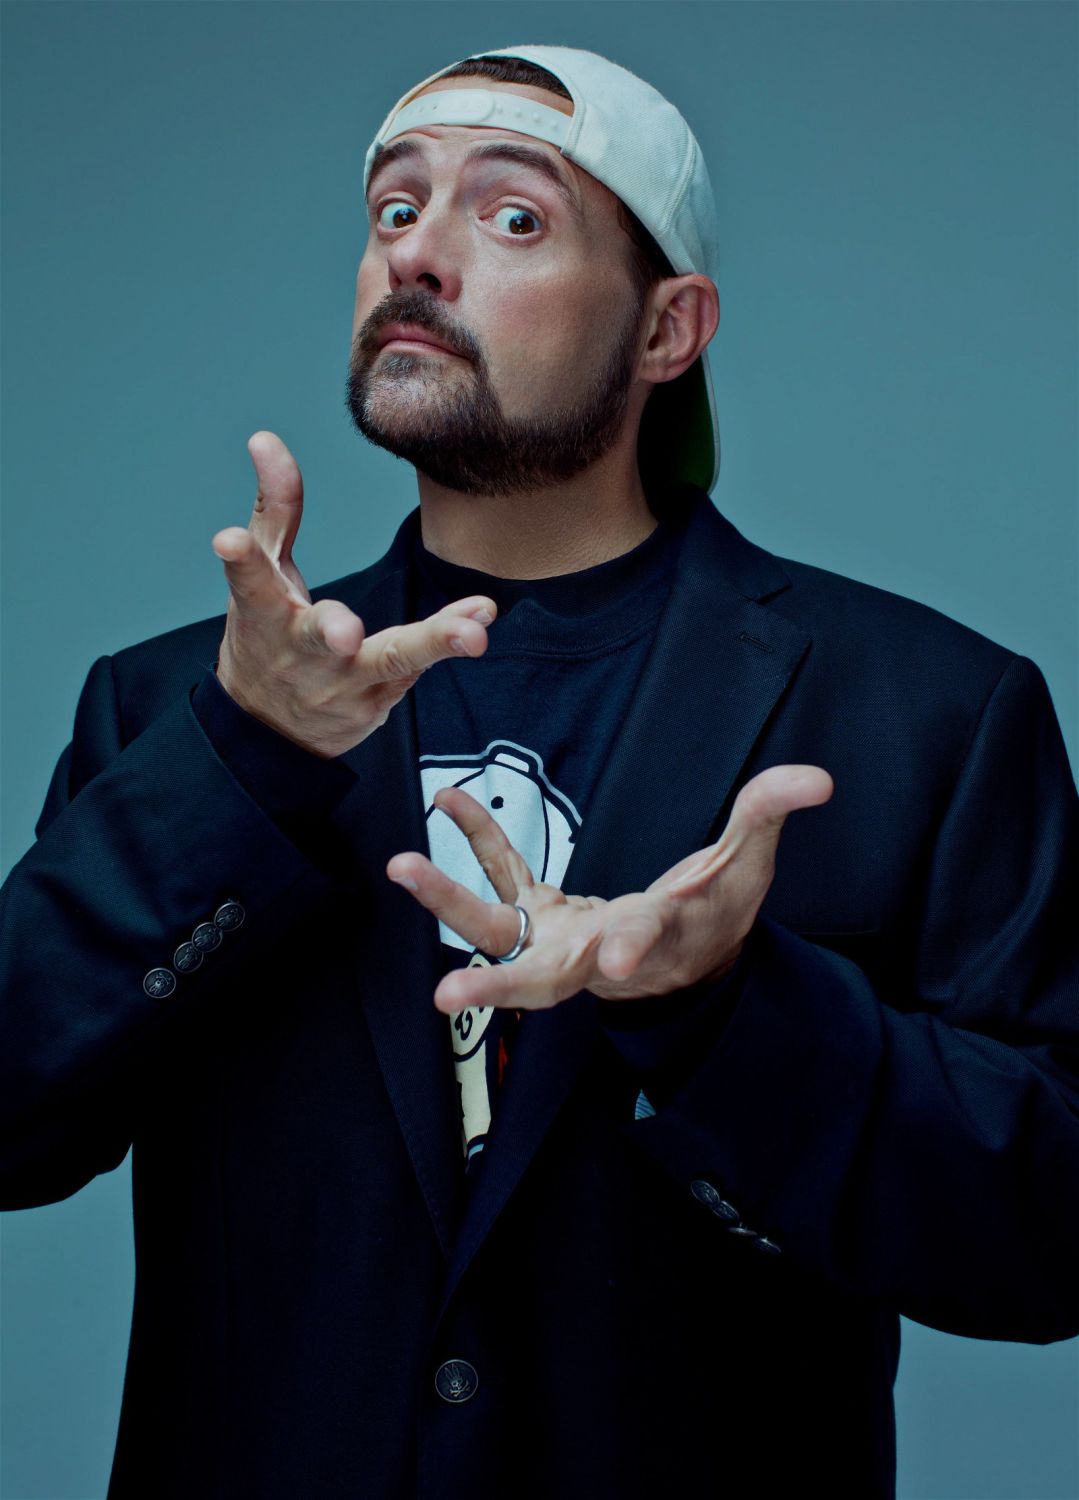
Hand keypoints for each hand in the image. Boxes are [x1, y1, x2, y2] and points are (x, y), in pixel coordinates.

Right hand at [211, 431, 496, 758]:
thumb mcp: (264, 574)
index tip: (228, 540)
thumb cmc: (267, 635)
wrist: (270, 731)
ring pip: (390, 660)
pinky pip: (418, 666)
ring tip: (473, 633)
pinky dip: (449, 641)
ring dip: (433, 643)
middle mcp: (300, 652)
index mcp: (262, 615)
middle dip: (331, 631)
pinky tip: (480, 618)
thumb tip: (266, 438)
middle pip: (317, 637)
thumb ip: (275, 507)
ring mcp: (342, 682)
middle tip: (345, 631)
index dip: (239, 561)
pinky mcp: (378, 700)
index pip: (248, 584)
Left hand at [386, 764, 833, 1012]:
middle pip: (541, 978)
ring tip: (403, 866)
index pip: (645, 948)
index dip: (635, 948)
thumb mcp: (747, 865)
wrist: (688, 955)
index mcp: (655, 942)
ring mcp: (559, 941)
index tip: (620, 952)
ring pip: (498, 933)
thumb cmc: (719, 912)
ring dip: (449, 904)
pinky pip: (502, 881)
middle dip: (498, 985)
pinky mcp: (542, 917)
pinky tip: (448, 800)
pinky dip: (474, 844)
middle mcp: (594, 956)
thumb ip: (767, 815)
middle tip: (448, 996)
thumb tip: (816, 778)